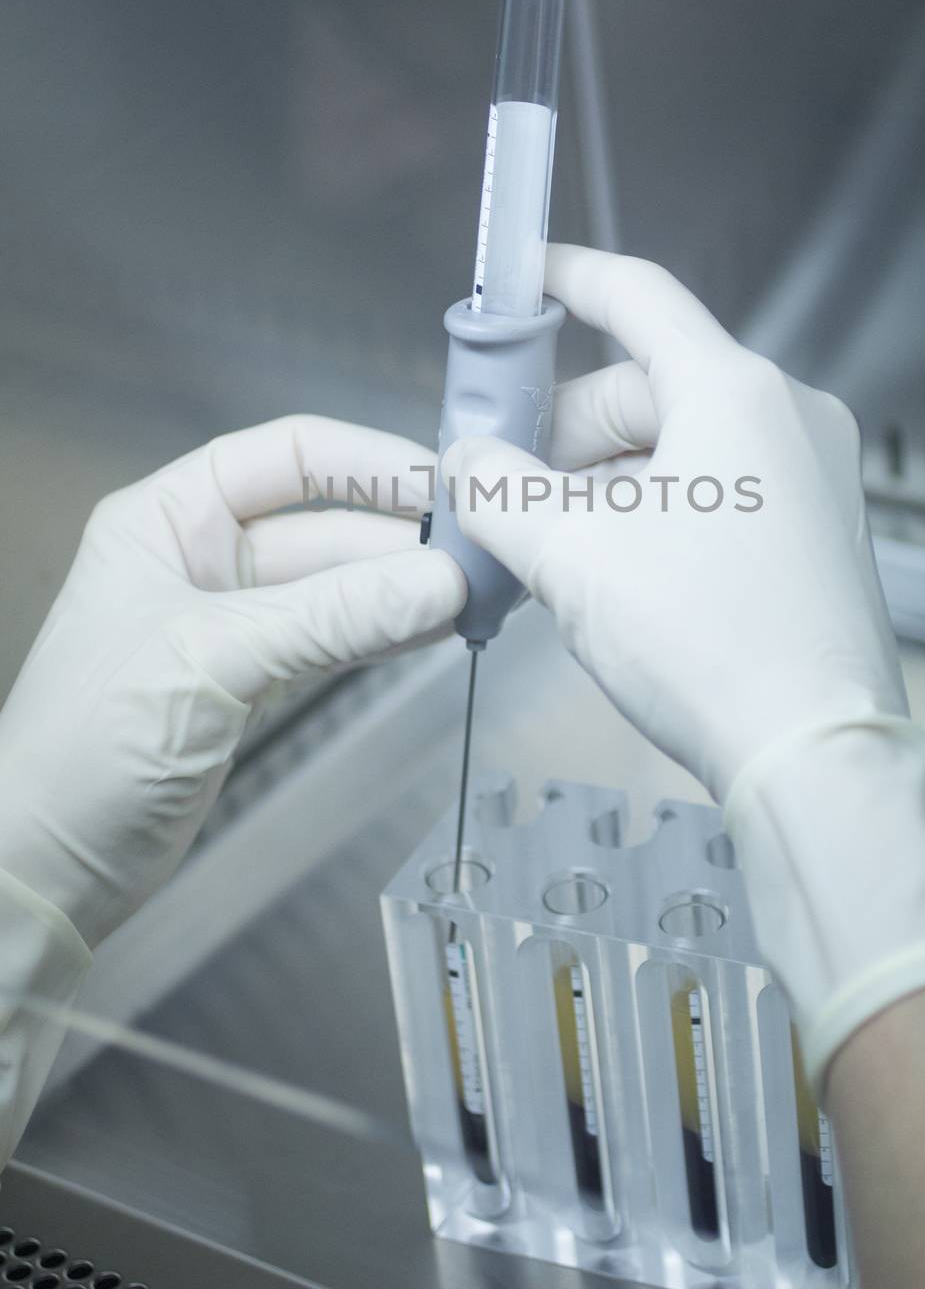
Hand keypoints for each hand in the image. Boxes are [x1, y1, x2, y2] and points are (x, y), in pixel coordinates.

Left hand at [0, 416, 464, 947]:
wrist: (46, 866)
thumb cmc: (87, 745)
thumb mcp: (213, 655)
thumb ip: (332, 614)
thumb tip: (440, 581)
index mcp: (166, 517)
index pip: (286, 458)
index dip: (367, 462)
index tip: (442, 482)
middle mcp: (199, 559)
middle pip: (323, 524)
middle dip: (398, 538)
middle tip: (477, 554)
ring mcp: (230, 623)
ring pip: (336, 587)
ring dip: (400, 590)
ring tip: (474, 594)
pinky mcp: (252, 683)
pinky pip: (334, 642)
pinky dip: (384, 637)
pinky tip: (433, 632)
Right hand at [443, 243, 904, 804]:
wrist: (816, 753)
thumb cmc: (706, 641)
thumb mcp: (571, 555)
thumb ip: (499, 490)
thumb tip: (466, 459)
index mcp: (735, 392)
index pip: (638, 297)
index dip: (568, 278)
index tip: (523, 278)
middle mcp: (788, 415)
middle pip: (649, 384)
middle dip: (568, 429)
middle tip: (509, 488)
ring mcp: (813, 474)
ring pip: (681, 442)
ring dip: (606, 479)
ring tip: (556, 548)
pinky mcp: (818, 529)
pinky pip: (719, 485)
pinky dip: (655, 507)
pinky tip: (615, 570)